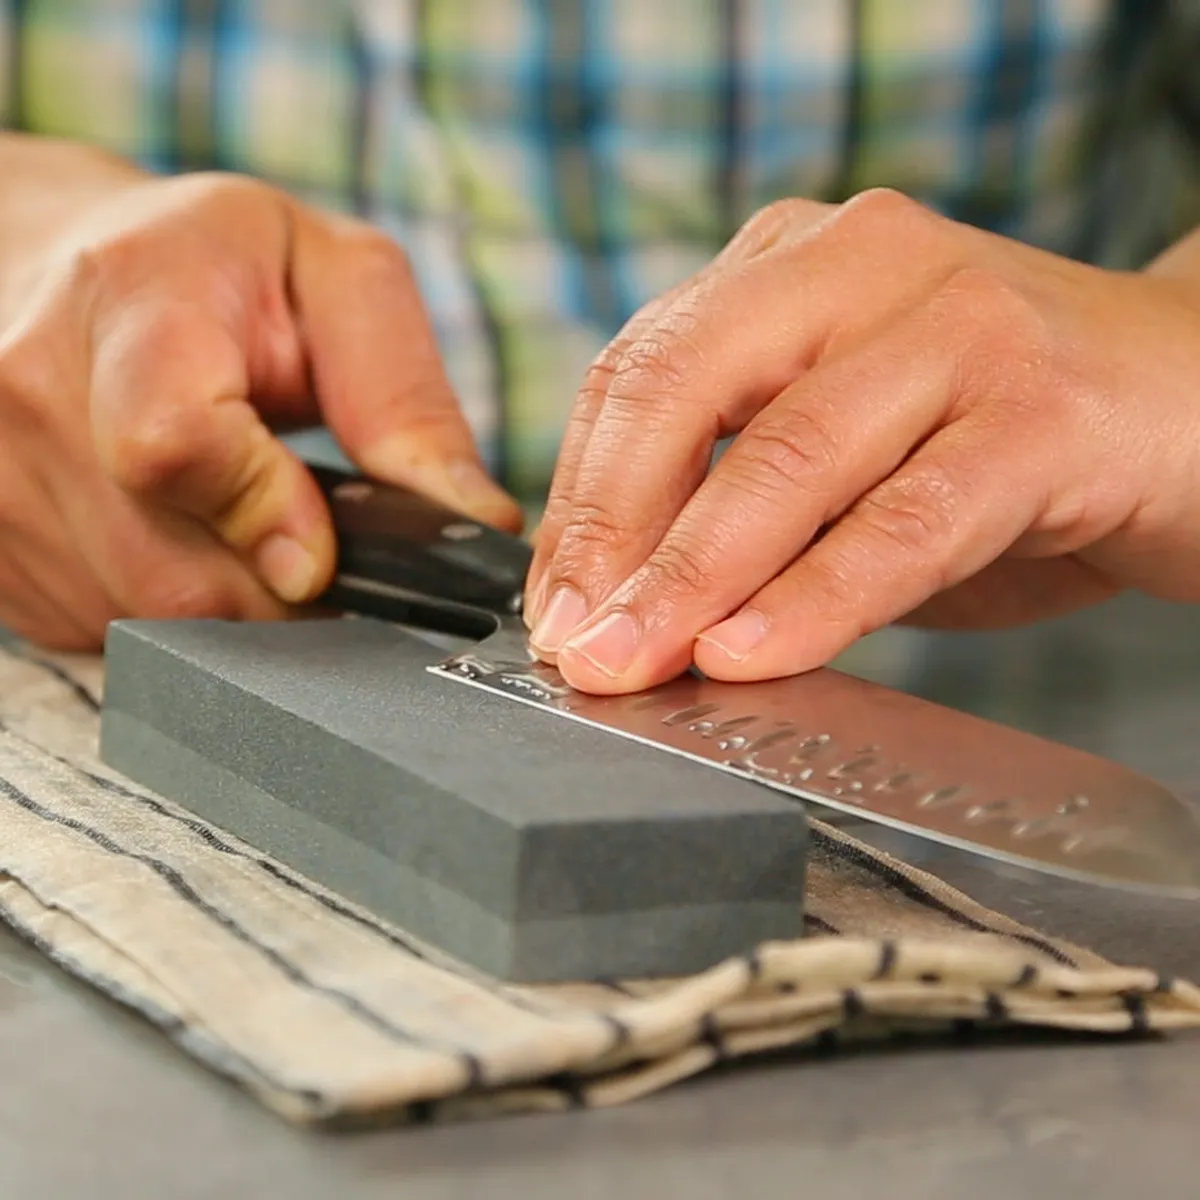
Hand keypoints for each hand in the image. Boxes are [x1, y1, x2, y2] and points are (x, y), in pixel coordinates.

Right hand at [0, 149, 518, 648]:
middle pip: (173, 571)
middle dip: (278, 583)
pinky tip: (179, 533)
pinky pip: (104, 627)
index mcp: (134, 294)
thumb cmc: (217, 269)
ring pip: (144, 616)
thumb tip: (471, 524)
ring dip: (228, 595)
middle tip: (308, 531)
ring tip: (239, 515)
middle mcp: (33, 387)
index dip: (265, 515)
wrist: (69, 267)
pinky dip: (168, 599)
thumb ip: (406, 403)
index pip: (174, 445)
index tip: (322, 550)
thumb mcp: (340, 283)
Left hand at [524, 188, 1199, 693]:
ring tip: (637, 661)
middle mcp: (864, 264)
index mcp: (793, 264)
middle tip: (574, 645)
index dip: (578, 498)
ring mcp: (958, 324)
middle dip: (610, 532)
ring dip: (694, 578)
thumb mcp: (840, 459)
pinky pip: (903, 518)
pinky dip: (817, 597)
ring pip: (788, 456)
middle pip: (685, 389)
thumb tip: (622, 607)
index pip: (640, 371)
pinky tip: (753, 652)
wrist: (1188, 410)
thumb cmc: (993, 444)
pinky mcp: (1043, 409)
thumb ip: (740, 507)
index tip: (550, 603)